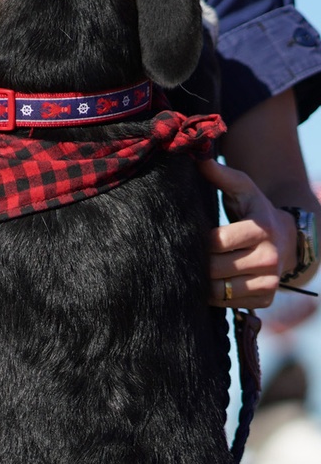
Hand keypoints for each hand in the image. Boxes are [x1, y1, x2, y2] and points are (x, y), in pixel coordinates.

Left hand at [199, 157, 294, 308]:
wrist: (286, 239)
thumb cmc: (256, 211)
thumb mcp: (243, 190)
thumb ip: (222, 175)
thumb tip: (199, 159)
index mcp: (261, 229)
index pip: (218, 241)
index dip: (197, 241)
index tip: (185, 236)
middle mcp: (269, 258)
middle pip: (215, 268)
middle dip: (195, 262)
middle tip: (178, 256)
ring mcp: (269, 282)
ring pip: (219, 290)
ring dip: (199, 282)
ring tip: (188, 270)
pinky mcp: (265, 299)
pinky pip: (227, 303)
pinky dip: (212, 296)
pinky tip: (206, 283)